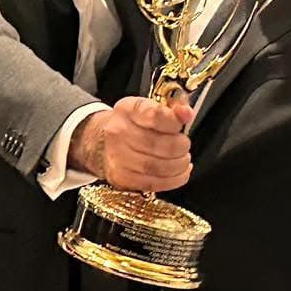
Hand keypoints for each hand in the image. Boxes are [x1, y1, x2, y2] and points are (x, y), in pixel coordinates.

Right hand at [68, 96, 192, 191]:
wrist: (103, 142)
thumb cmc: (132, 124)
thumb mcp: (149, 108)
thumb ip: (172, 108)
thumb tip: (187, 113)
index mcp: (127, 110)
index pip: (155, 116)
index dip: (175, 121)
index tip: (183, 122)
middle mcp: (118, 133)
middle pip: (157, 144)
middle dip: (180, 146)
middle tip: (184, 145)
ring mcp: (118, 158)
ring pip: (157, 167)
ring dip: (178, 165)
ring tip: (183, 159)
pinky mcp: (122, 178)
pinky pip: (154, 183)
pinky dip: (174, 180)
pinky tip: (180, 172)